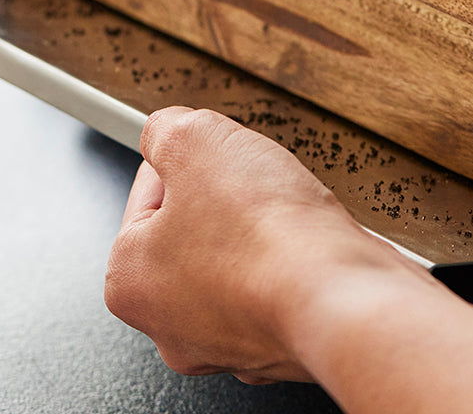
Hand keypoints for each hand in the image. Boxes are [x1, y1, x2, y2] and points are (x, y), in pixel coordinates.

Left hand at [104, 107, 423, 383]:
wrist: (342, 298)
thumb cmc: (266, 234)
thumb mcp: (193, 140)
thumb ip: (163, 129)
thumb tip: (163, 132)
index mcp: (130, 280)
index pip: (149, 190)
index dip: (186, 157)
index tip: (212, 153)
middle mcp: (170, 324)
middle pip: (191, 226)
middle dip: (223, 195)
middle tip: (250, 183)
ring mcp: (228, 341)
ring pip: (236, 254)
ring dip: (259, 227)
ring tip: (283, 213)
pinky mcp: (280, 343)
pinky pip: (278, 283)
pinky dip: (291, 261)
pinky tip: (305, 246)